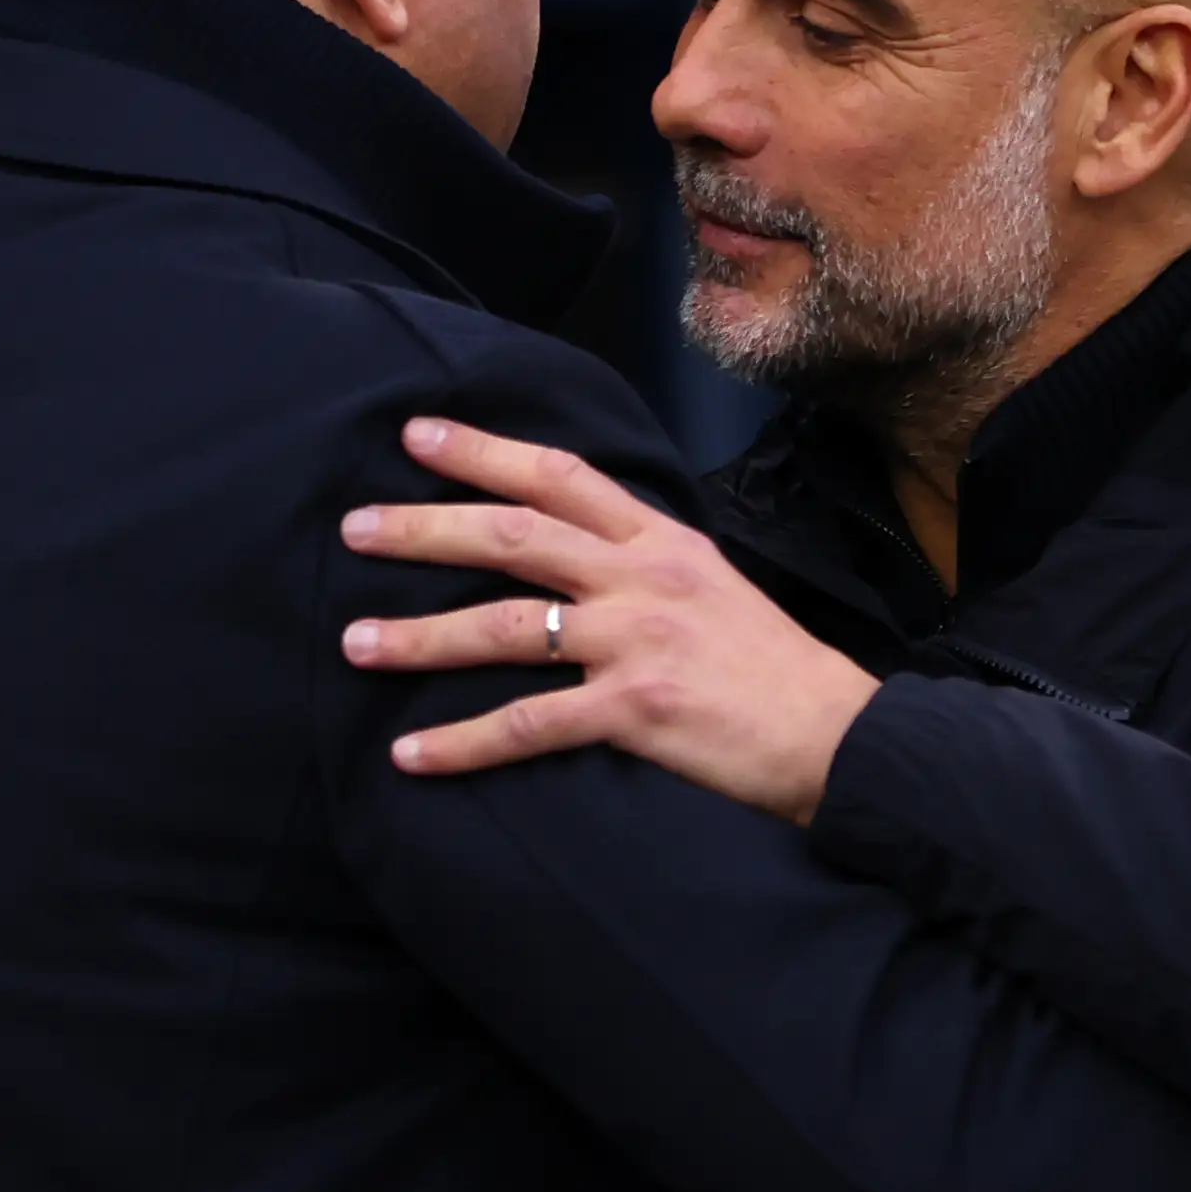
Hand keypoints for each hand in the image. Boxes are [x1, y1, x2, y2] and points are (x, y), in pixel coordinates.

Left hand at [341, 418, 883, 824]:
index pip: (560, 476)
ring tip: (354, 643)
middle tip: (353, 528)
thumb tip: (575, 554)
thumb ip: (643, 563)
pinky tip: (410, 755)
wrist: (836, 736)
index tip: (416, 435)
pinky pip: (527, 724)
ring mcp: (637, 642)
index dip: (483, 451)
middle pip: (514, 537)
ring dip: (419, 636)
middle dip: (424, 528)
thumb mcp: (712, 586)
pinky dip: (462, 742)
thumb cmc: (772, 668)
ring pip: (504, 628)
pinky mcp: (635, 712)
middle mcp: (642, 578)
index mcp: (660, 541)